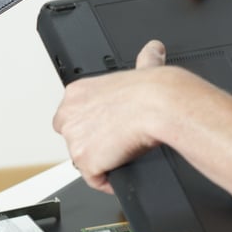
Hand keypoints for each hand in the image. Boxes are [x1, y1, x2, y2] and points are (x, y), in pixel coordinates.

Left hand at [53, 39, 174, 192]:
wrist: (162, 106)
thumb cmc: (155, 90)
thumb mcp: (142, 67)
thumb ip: (142, 60)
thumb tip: (153, 50)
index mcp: (77, 92)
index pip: (71, 116)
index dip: (89, 126)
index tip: (107, 128)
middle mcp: (70, 114)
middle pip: (73, 140)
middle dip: (91, 145)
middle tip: (117, 144)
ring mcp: (75, 139)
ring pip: (83, 160)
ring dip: (101, 162)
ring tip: (123, 154)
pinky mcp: (86, 161)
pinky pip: (94, 180)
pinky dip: (108, 182)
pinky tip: (121, 171)